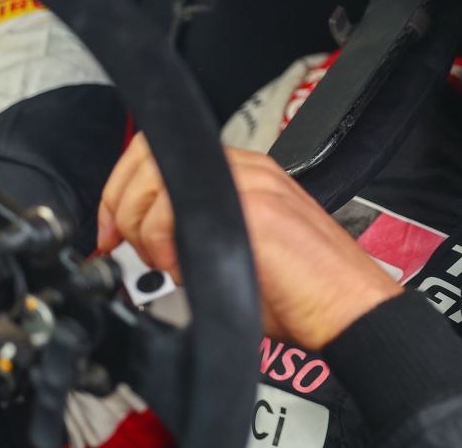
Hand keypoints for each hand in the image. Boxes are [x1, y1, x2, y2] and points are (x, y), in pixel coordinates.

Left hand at [97, 133, 402, 348]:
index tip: (110, 231)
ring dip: (144, 238)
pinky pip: (173, 216)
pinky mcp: (251, 210)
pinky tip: (190, 272)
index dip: (120, 189)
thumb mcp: (244, 248)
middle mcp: (246, 169)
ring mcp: (249, 185)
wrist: (351, 309)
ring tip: (174, 269)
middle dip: (119, 211)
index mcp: (246, 172)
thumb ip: (198, 231)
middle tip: (126, 252)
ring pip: (152, 190)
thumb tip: (143, 244)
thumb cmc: (306, 293)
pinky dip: (165, 251)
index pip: (159, 152)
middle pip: (145, 161)